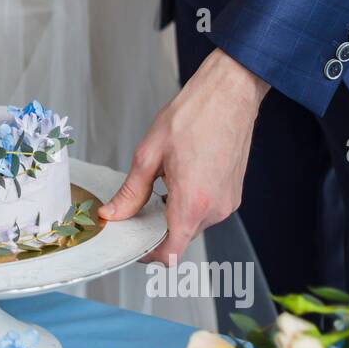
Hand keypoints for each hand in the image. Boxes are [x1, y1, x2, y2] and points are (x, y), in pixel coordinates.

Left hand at [98, 48, 270, 263]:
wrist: (229, 93)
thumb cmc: (193, 116)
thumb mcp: (149, 154)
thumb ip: (130, 192)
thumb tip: (113, 214)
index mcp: (192, 203)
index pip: (171, 253)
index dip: (148, 254)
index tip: (132, 243)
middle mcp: (215, 209)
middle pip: (180, 238)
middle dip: (157, 228)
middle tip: (137, 206)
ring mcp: (228, 203)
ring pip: (193, 224)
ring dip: (173, 213)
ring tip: (162, 182)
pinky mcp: (234, 194)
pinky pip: (207, 210)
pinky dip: (189, 203)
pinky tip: (180, 177)